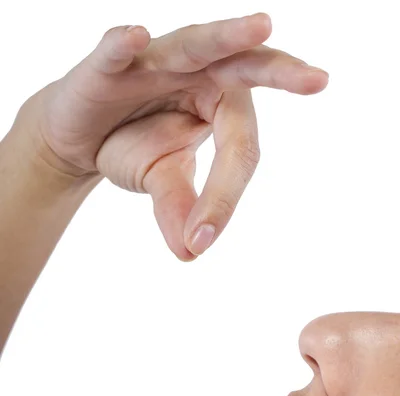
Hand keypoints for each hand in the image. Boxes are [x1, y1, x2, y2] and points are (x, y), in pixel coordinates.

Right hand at [28, 14, 328, 259]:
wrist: (82, 135)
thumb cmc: (133, 146)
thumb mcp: (162, 181)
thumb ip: (180, 208)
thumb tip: (191, 254)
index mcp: (222, 103)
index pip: (240, 150)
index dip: (223, 197)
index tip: (201, 240)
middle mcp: (200, 72)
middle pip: (247, 68)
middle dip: (283, 73)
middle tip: (319, 82)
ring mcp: (157, 60)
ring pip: (196, 44)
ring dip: (227, 36)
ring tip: (262, 25)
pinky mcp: (111, 63)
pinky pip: (117, 52)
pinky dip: (122, 44)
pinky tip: (134, 35)